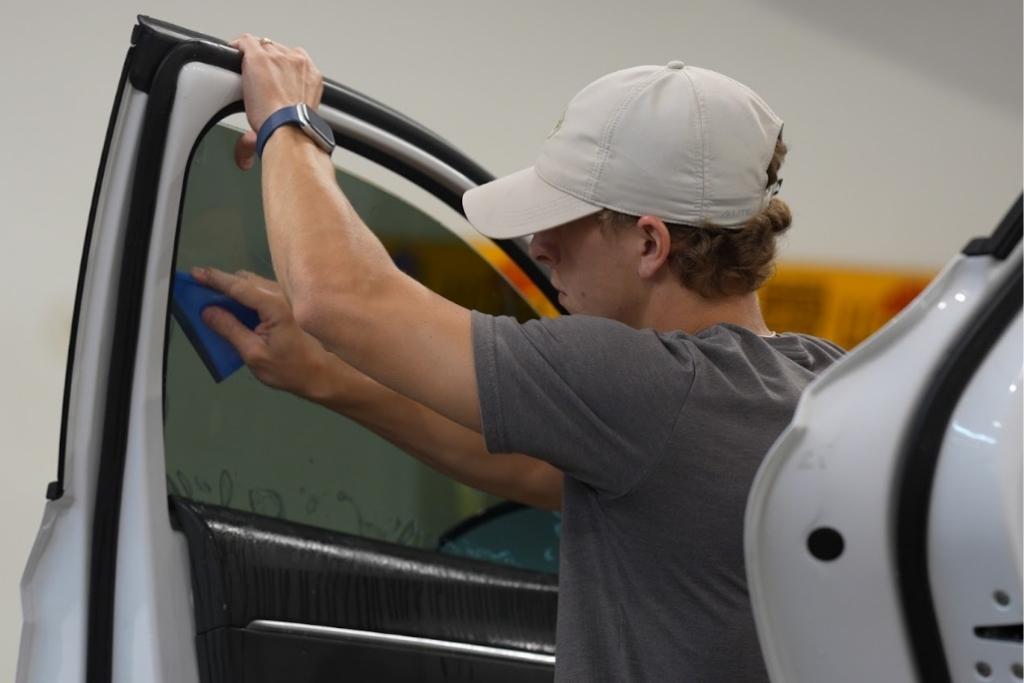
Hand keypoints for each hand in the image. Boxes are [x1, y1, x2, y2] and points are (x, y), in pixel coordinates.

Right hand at [192, 267, 337, 398]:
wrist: (320, 374)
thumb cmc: (289, 368)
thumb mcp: (253, 354)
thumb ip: (230, 330)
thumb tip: (208, 311)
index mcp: (273, 306)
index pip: (238, 287)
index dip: (215, 279)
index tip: (195, 273)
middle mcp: (281, 296)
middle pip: (245, 281)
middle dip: (221, 283)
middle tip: (199, 291)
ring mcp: (285, 299)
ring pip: (252, 285)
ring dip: (232, 291)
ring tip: (212, 301)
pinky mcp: (286, 306)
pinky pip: (259, 294)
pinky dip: (243, 298)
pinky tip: (233, 311)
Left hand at [229, 33, 323, 169]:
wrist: (291, 130)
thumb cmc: (297, 131)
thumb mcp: (293, 129)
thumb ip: (278, 131)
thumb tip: (247, 158)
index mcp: (313, 77)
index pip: (294, 61)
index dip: (279, 68)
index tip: (271, 79)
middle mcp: (298, 63)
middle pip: (277, 52)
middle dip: (266, 63)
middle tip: (256, 79)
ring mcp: (278, 58)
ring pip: (262, 47)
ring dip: (253, 58)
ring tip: (244, 72)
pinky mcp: (259, 58)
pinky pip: (246, 42)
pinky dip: (238, 48)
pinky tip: (233, 58)